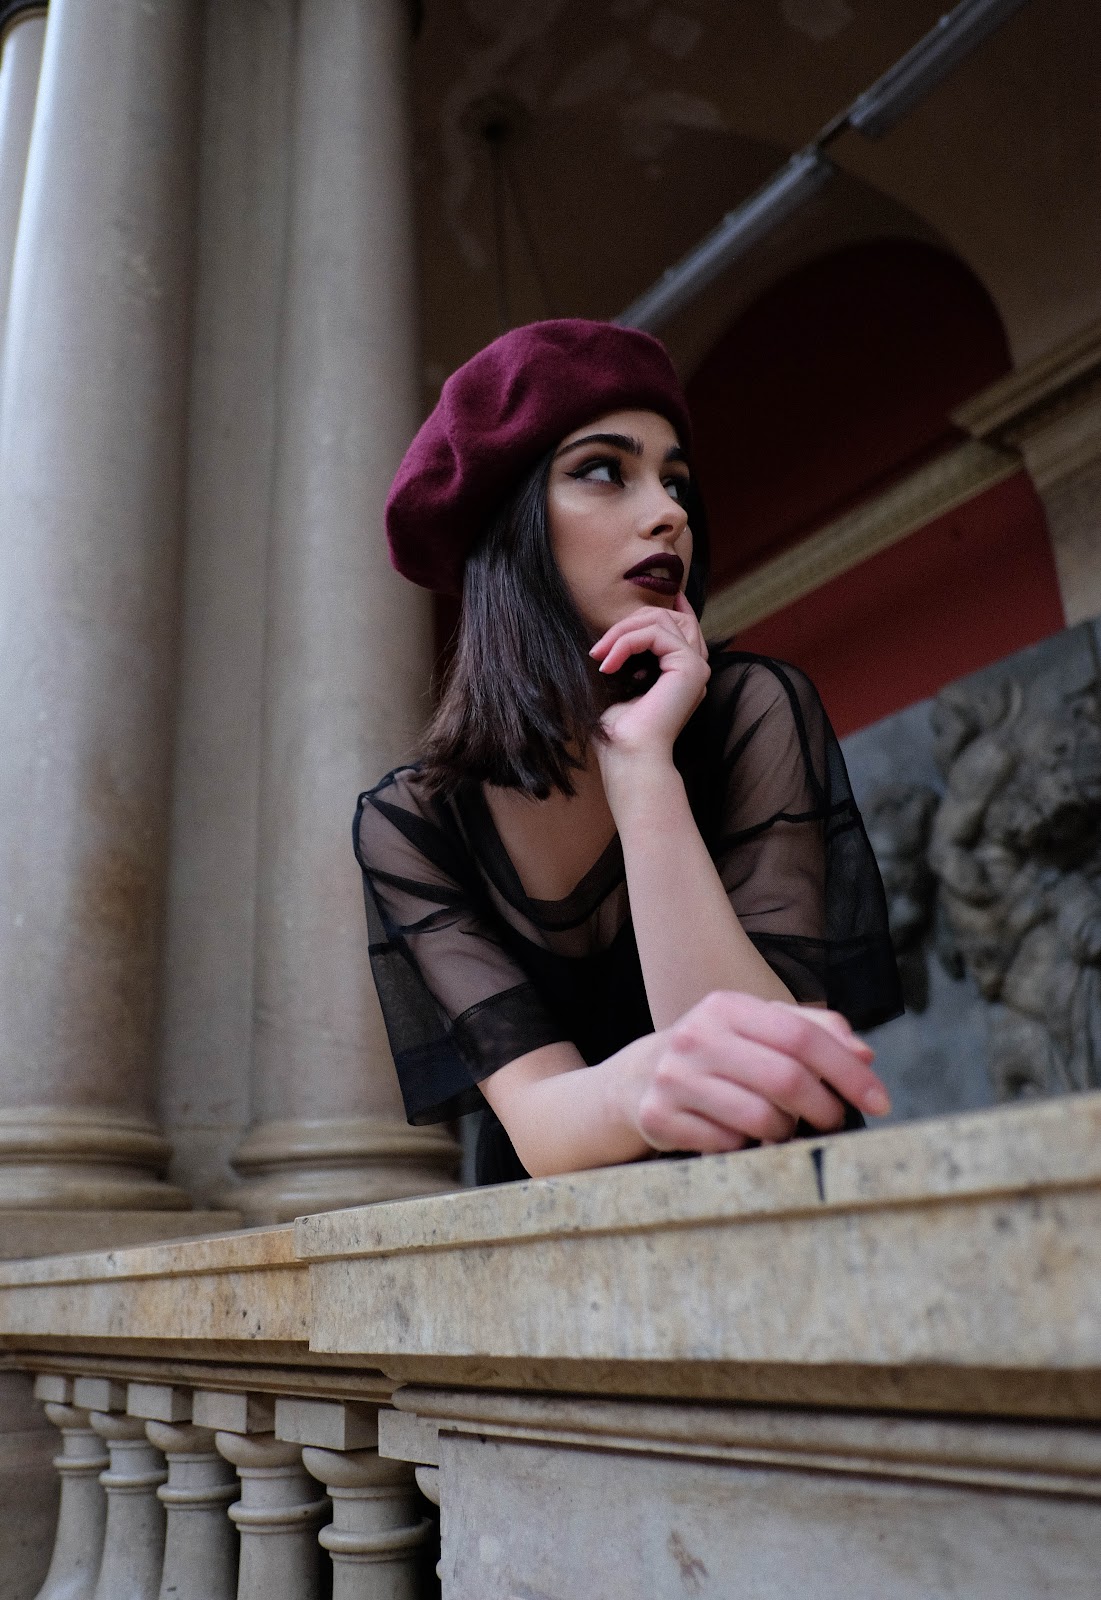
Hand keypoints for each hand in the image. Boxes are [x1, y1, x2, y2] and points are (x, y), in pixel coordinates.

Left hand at [589, 593, 709, 767]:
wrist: (629, 756)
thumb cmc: (619, 730)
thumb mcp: (619, 682)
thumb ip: (626, 655)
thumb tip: (611, 634)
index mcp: (682, 673)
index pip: (683, 625)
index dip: (674, 604)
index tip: (662, 592)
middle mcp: (694, 667)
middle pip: (668, 617)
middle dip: (628, 623)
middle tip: (598, 649)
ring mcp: (697, 666)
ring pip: (661, 620)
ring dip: (622, 632)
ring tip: (600, 656)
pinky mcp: (692, 667)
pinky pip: (656, 634)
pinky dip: (626, 642)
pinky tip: (608, 665)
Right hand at [630, 991, 889, 1153]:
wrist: (637, 1079)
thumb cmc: (717, 1054)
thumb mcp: (757, 1029)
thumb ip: (814, 1031)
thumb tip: (865, 1054)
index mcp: (726, 1007)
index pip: (802, 1037)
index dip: (848, 1071)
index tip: (879, 1100)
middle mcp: (696, 1037)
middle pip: (786, 1079)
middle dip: (825, 1108)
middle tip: (835, 1122)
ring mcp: (673, 1078)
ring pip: (761, 1119)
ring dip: (786, 1132)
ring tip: (784, 1128)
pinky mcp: (659, 1118)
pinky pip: (729, 1146)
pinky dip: (747, 1148)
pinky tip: (742, 1137)